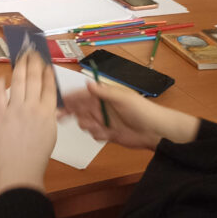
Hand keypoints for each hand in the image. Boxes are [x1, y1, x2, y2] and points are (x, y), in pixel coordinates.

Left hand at [0, 50, 57, 196]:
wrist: (19, 167)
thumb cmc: (37, 154)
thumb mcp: (50, 133)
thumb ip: (49, 115)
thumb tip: (47, 101)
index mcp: (47, 113)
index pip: (49, 86)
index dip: (47, 73)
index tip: (45, 63)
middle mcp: (32, 107)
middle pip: (34, 78)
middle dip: (34, 63)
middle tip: (33, 52)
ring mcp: (15, 109)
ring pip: (18, 81)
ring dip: (20, 66)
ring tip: (21, 56)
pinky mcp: (0, 113)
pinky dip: (0, 83)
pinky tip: (2, 76)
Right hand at [62, 80, 197, 149]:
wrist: (155, 132)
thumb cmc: (141, 110)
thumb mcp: (122, 98)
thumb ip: (103, 92)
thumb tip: (88, 82)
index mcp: (103, 96)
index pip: (82, 94)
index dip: (70, 97)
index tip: (60, 102)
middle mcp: (101, 107)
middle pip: (79, 109)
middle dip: (72, 113)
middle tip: (62, 117)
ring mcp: (104, 121)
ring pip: (85, 122)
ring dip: (87, 125)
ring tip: (97, 126)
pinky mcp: (108, 134)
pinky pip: (95, 134)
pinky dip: (97, 135)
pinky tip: (106, 134)